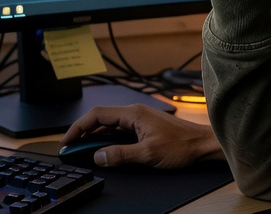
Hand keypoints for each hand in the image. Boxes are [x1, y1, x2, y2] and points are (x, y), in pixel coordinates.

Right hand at [61, 104, 223, 168]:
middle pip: (101, 120)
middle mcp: (134, 113)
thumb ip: (120, 154)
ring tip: (84, 151)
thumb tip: (98, 156)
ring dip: (96, 138)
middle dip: (84, 134)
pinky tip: (105, 151)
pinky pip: (120, 132)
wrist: (203, 145)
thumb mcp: (148, 154)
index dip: (78, 128)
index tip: (67, 141)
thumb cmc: (182, 146)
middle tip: (71, 149)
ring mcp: (139, 121)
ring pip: (110, 127)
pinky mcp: (144, 129)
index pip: (97, 116)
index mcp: (133, 114)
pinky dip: (109, 141)